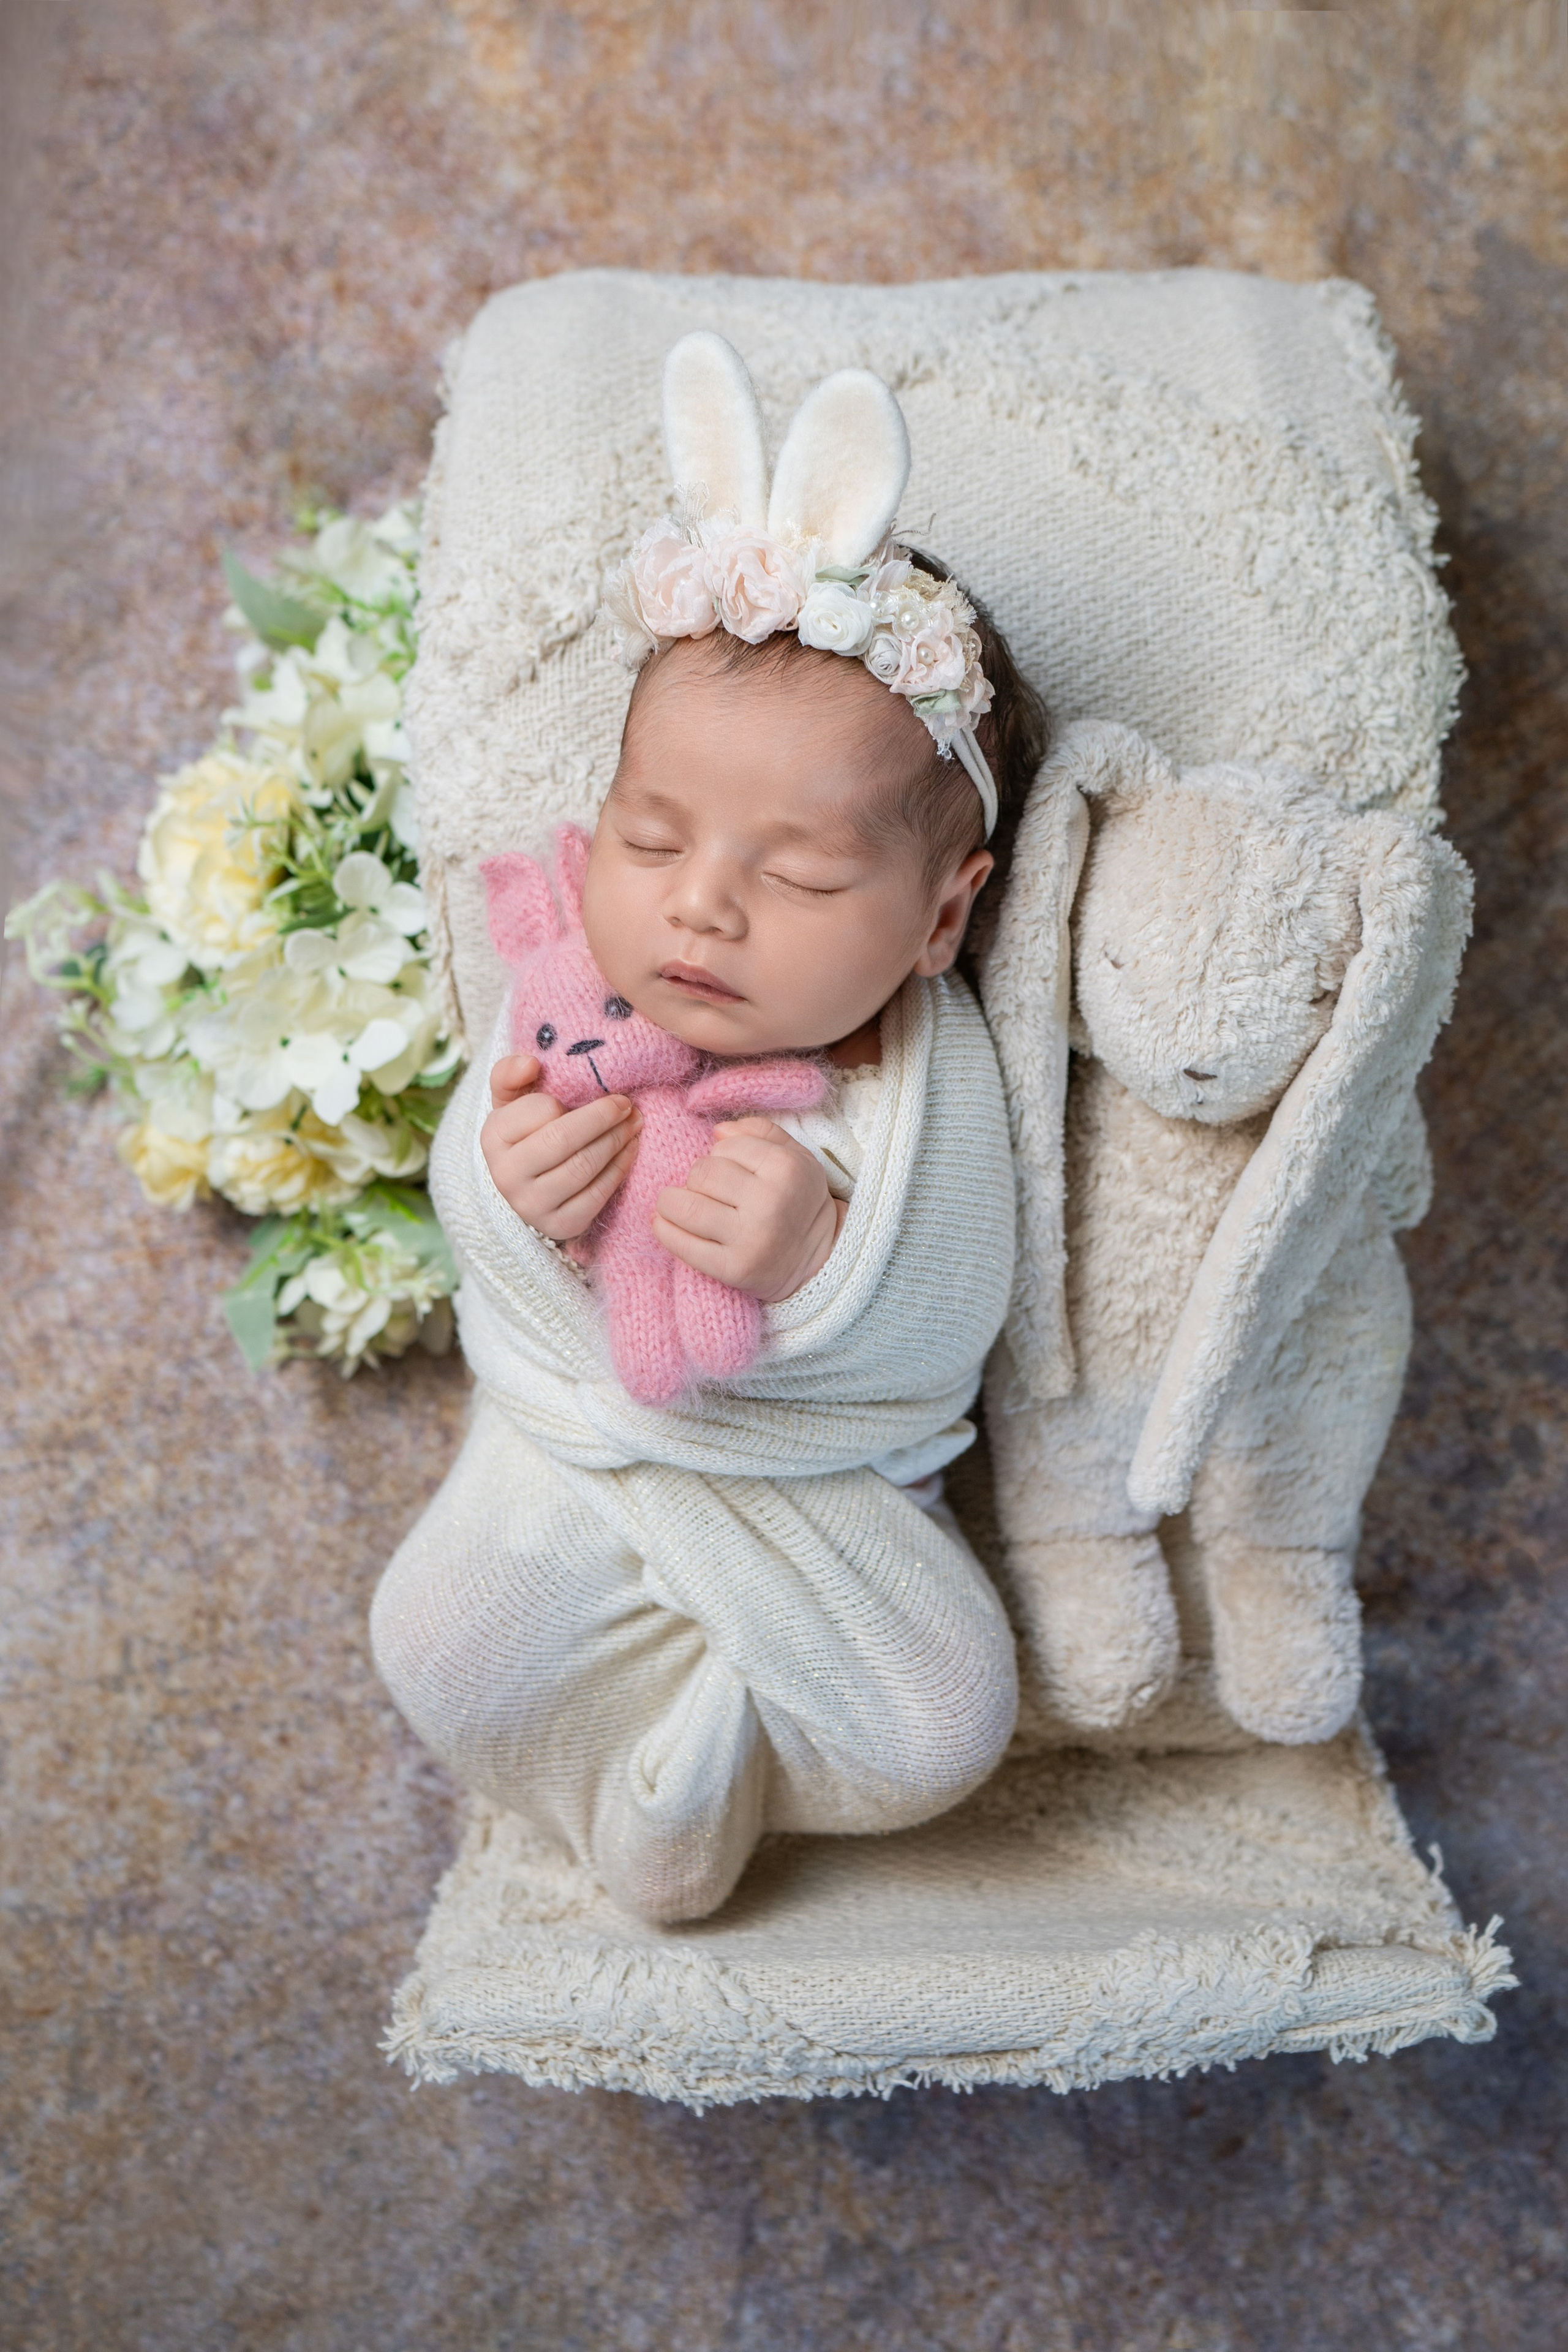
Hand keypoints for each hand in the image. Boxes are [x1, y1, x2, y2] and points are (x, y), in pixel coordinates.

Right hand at [480, 1053, 640, 1240]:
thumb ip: (511, 1073)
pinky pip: (598, 1193)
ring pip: (584, 1166)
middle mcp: (506, 1175)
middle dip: (603, 1118)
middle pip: (563, 1140)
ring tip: (634, 1123)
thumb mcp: (513, 1101)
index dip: (569, 1101)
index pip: (540, 1110)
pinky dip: (620, 1167)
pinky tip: (630, 1149)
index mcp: (493, 1137)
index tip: (591, 1091)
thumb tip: (530, 1063)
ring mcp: (532, 1206)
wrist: (530, 1185)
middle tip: (627, 1104)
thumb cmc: (527, 1132)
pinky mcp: (561, 1225)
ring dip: (617, 1140)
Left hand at [653, 1116, 844, 1302]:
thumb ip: (760, 1132)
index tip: (729, 1170)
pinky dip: (665, 1230)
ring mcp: (750, 1238)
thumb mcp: (796, 1156)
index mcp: (786, 1168)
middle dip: (697, 1179)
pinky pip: (681, 1244)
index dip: (719, 1155)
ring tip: (678, 1205)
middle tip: (707, 1190)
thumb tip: (717, 1132)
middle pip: (701, 1173)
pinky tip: (667, 1224)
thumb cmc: (798, 1200)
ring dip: (672, 1203)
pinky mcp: (733, 1269)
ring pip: (684, 1206)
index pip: (724, 1146)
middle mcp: (769, 1203)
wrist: (818, 1260)